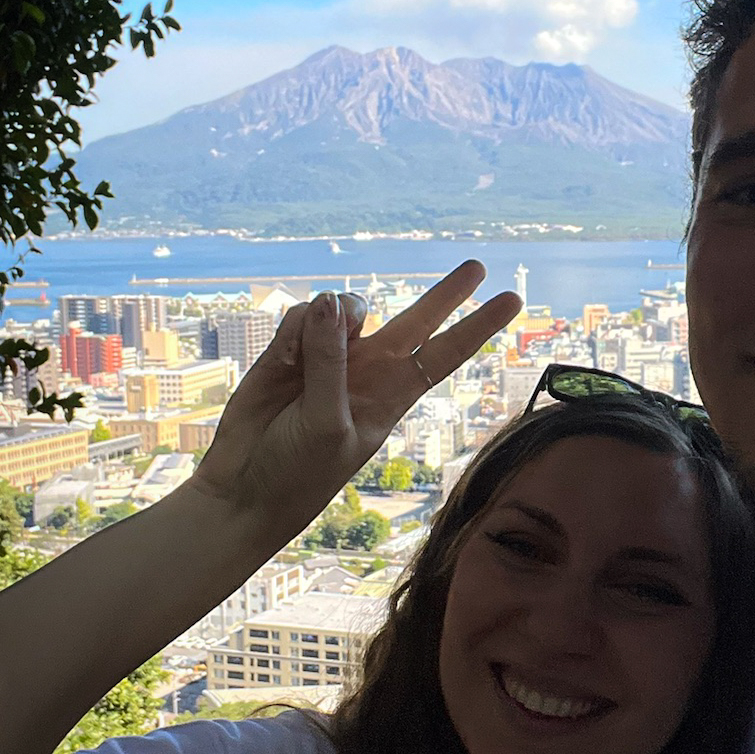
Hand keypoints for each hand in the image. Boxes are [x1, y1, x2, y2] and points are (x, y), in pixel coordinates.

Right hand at [187, 261, 520, 546]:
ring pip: (344, 307)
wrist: (244, 487)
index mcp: (392, 395)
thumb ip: (332, 362)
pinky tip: (282, 363)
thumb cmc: (299, 470)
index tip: (510, 300)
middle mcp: (368, 370)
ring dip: (333, 319)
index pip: (444, 354)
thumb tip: (329, 301)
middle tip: (478, 265)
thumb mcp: (327, 423)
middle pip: (416, 320)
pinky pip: (299, 316)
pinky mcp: (288, 351)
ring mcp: (329, 358)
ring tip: (307, 356)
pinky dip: (292, 333)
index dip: (477, 326)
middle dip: (445, 294)